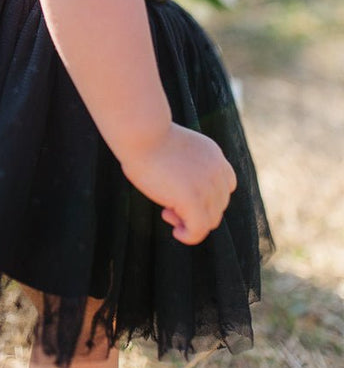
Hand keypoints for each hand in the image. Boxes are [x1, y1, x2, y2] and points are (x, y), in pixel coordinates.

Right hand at [120, 123, 236, 244]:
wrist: (141, 132)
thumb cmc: (145, 138)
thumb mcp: (175, 150)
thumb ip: (185, 168)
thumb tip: (177, 187)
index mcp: (213, 155)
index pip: (225, 186)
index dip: (206, 197)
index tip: (181, 195)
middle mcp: (217, 170)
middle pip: (218, 205)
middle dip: (195, 210)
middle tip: (168, 208)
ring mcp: (207, 185)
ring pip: (210, 219)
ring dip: (190, 222)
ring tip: (167, 214)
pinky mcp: (193, 200)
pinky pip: (199, 230)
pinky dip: (190, 236)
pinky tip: (177, 232)